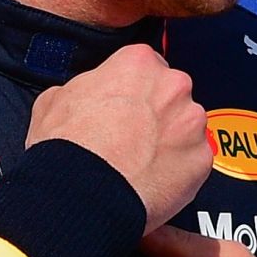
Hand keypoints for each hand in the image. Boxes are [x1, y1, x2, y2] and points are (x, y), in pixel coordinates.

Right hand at [26, 44, 210, 225]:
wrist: (83, 193)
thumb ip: (81, 88)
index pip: (145, 66)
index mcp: (139, 63)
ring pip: (187, 127)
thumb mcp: (54, 100)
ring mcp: (192, 123)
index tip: (125, 105)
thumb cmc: (69, 148)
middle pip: (171, 94)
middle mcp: (174, 86)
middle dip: (156, 113)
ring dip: (170, 140)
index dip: (132, 89)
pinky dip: (179, 170)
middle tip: (131, 137)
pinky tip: (153, 179)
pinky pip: (194, 160)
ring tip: (140, 161)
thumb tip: (82, 94)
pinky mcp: (202, 159)